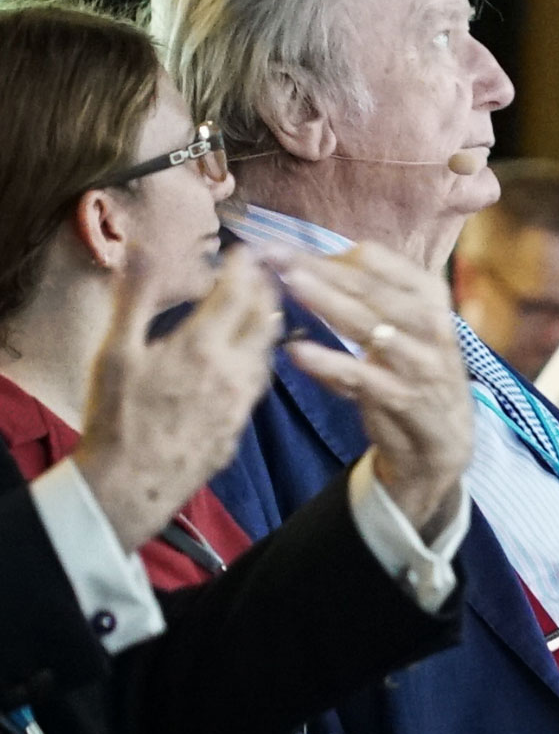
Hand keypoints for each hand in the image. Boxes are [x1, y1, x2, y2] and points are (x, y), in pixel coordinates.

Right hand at [73, 247, 281, 551]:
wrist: (131, 483)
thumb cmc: (117, 416)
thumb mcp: (115, 351)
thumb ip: (134, 299)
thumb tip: (142, 253)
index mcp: (202, 346)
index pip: (236, 293)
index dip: (244, 267)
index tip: (246, 250)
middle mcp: (232, 370)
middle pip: (263, 319)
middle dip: (265, 289)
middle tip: (265, 271)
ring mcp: (242, 400)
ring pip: (268, 351)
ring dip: (268, 323)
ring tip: (263, 306)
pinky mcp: (241, 424)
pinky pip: (260, 382)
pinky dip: (260, 357)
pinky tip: (251, 356)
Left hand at [275, 244, 471, 539]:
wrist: (443, 440)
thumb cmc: (412, 372)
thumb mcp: (402, 328)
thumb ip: (364, 298)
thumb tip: (307, 264)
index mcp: (431, 298)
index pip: (380, 262)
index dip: (330, 253)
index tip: (286, 249)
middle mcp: (432, 325)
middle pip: (371, 287)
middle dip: (319, 268)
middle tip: (272, 254)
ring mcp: (421, 364)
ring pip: (371, 325)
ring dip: (327, 302)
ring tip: (288, 285)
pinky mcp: (405, 399)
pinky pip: (363, 377)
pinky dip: (329, 363)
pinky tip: (297, 351)